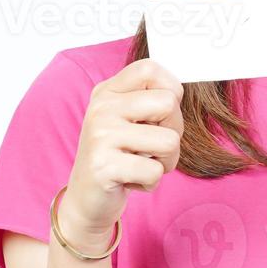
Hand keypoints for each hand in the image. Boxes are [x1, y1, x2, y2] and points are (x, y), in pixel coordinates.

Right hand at [61, 57, 183, 236]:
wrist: (86, 198)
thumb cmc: (118, 156)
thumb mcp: (128, 119)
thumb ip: (150, 99)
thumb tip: (179, 92)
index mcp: (107, 91)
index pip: (150, 69)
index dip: (170, 90)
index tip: (160, 114)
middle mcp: (101, 108)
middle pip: (168, 103)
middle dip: (173, 130)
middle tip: (152, 146)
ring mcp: (100, 136)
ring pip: (169, 141)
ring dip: (165, 161)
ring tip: (142, 164)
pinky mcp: (103, 167)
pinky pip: (154, 171)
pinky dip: (151, 182)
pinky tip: (131, 181)